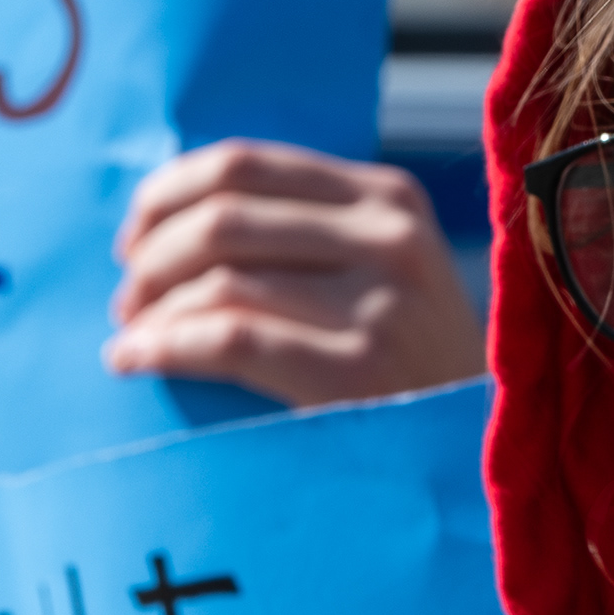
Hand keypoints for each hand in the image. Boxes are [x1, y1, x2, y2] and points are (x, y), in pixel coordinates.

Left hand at [104, 140, 484, 406]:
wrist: (485, 450)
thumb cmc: (414, 366)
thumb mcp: (387, 273)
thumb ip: (309, 234)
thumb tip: (172, 221)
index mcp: (387, 197)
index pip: (242, 164)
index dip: (166, 195)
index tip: (132, 240)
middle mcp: (388, 236)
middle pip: (221, 217)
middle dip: (150, 258)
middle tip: (128, 300)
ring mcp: (380, 302)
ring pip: (219, 279)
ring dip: (152, 309)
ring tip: (132, 337)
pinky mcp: (361, 369)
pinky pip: (229, 339)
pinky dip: (167, 345)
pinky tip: (137, 361)